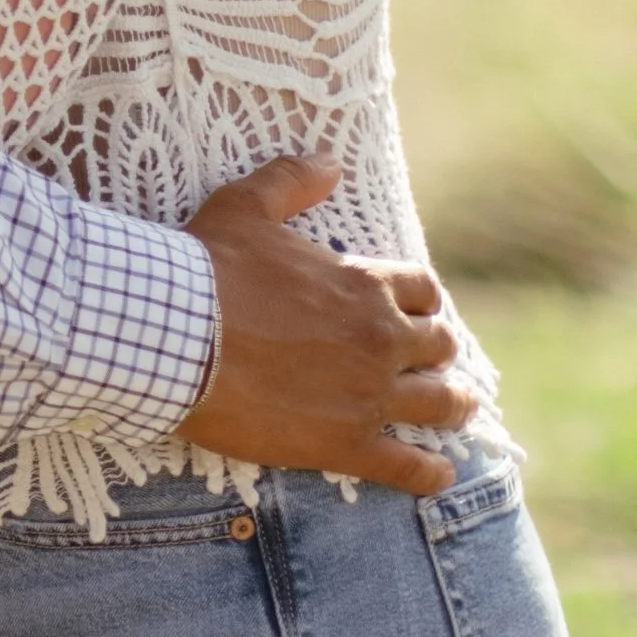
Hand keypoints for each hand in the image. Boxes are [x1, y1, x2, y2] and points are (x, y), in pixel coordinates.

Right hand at [179, 154, 469, 495]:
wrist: (178, 335)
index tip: (416, 310)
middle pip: (440, 346)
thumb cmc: (210, 267)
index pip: (424, 290)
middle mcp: (380, 338)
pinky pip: (408, 467)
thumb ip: (293, 179)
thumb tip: (331, 160)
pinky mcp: (347, 444)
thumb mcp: (247, 205)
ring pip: (440, 405)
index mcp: (363, 283)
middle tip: (431, 361)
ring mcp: (368, 395)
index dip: (422, 299)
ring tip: (457, 410)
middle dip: (439, 351)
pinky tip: (438, 476)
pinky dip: (429, 473)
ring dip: (453, 406)